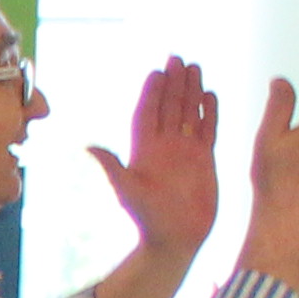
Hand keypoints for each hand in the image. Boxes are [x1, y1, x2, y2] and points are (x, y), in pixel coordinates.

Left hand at [85, 56, 221, 256]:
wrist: (175, 239)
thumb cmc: (147, 219)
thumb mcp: (126, 191)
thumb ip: (111, 167)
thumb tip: (88, 146)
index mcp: (143, 151)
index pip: (147, 113)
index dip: (151, 93)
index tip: (156, 71)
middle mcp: (163, 147)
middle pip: (168, 107)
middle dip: (172, 83)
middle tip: (177, 58)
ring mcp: (184, 151)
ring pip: (188, 113)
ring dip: (190, 91)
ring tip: (195, 67)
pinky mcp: (204, 159)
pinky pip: (206, 130)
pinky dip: (208, 113)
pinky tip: (210, 95)